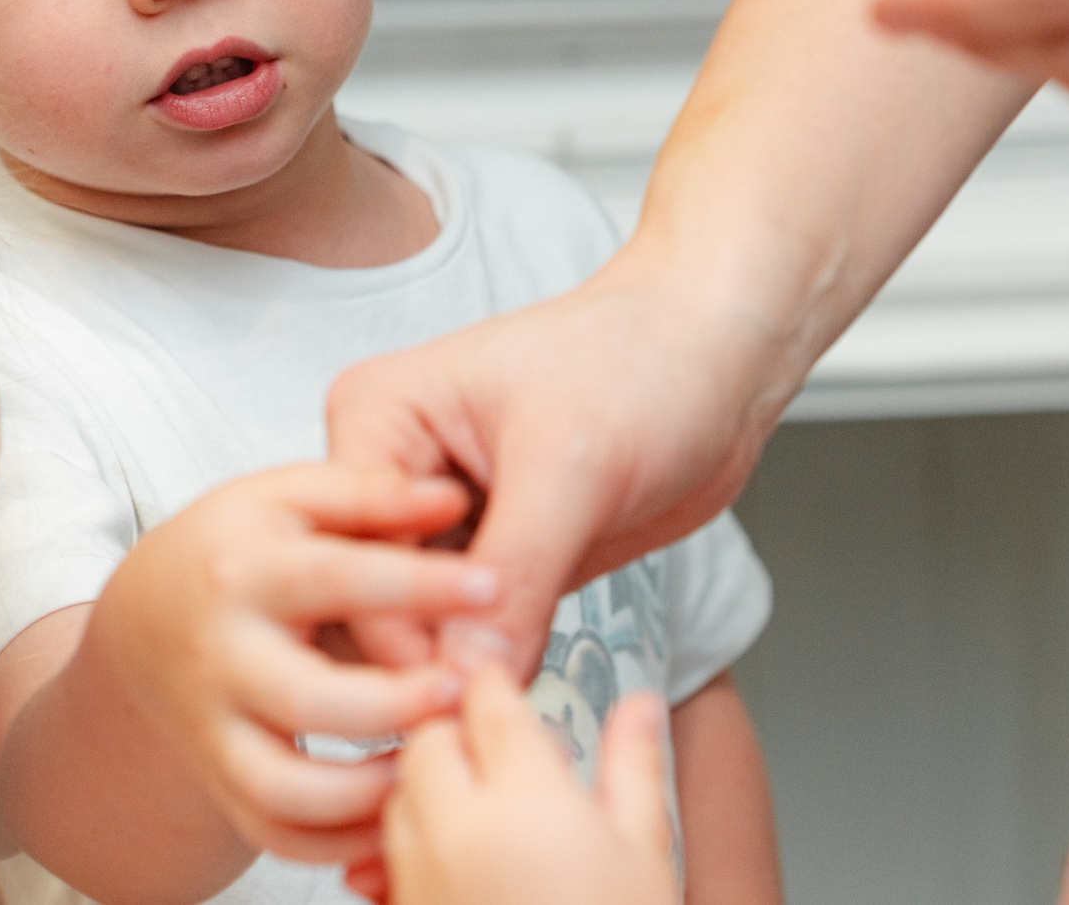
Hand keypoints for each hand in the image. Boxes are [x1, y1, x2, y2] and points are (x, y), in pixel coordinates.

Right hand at [83, 464, 500, 865]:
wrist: (145, 617)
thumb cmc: (234, 548)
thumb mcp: (292, 496)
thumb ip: (372, 493)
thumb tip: (451, 497)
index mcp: (245, 568)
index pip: (337, 577)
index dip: (420, 583)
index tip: (491, 586)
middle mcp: (224, 653)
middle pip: (308, 699)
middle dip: (393, 707)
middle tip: (462, 694)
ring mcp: (217, 726)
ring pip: (287, 789)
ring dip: (370, 794)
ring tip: (435, 762)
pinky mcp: (223, 781)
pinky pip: (279, 836)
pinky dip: (341, 844)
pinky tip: (398, 812)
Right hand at [326, 271, 774, 680]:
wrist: (718, 362)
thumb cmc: (643, 360)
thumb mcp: (572, 465)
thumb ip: (516, 570)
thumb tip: (466, 671)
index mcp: (376, 416)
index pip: (350, 549)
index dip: (393, 628)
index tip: (448, 693)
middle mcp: (393, 470)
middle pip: (365, 595)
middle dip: (419, 659)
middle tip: (480, 708)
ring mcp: (438, 520)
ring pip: (412, 625)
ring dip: (454, 670)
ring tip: (500, 707)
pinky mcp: (486, 559)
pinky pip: (466, 633)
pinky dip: (490, 664)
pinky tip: (520, 682)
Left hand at [369, 667, 679, 904]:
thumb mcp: (648, 855)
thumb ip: (634, 767)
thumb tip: (638, 704)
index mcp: (527, 804)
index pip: (486, 700)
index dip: (492, 680)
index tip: (499, 679)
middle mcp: (459, 835)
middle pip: (426, 739)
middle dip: (454, 732)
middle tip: (499, 750)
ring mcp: (421, 881)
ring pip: (397, 795)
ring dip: (428, 787)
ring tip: (485, 809)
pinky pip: (384, 860)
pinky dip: (411, 847)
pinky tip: (462, 864)